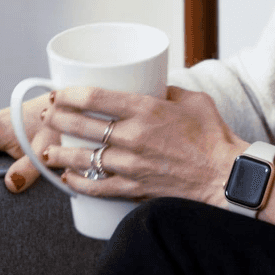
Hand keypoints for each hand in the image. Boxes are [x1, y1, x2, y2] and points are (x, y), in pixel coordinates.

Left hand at [40, 85, 245, 207]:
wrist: (225, 175)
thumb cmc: (213, 135)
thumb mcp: (192, 100)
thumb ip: (167, 91)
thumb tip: (152, 85)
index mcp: (146, 109)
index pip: (95, 97)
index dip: (69, 94)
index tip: (59, 93)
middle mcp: (133, 136)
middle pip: (82, 125)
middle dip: (58, 119)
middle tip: (48, 115)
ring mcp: (132, 165)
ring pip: (84, 158)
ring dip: (61, 153)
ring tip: (48, 150)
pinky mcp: (135, 188)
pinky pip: (98, 187)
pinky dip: (78, 183)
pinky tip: (68, 178)